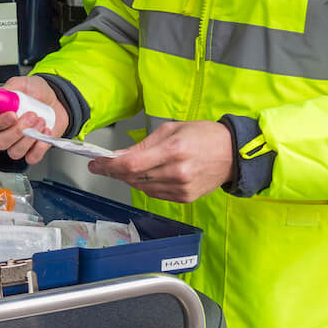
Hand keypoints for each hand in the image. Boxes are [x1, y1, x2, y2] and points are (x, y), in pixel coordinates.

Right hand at [0, 75, 69, 166]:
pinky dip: (40, 147)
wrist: (56, 101)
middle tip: (31, 116)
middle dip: (17, 131)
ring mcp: (19, 142)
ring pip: (15, 152)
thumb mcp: (23, 84)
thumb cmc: (37, 94)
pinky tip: (45, 132)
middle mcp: (6, 132)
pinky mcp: (33, 150)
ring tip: (41, 121)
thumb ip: (8, 89)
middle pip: (0, 142)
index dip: (0, 122)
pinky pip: (31, 157)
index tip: (13, 115)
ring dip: (30, 138)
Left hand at [87, 120, 233, 202]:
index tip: (95, 163)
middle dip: (114, 171)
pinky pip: (155, 194)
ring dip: (129, 178)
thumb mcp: (172, 129)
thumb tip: (118, 155)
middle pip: (133, 178)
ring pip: (142, 187)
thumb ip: (143, 144)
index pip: (131, 164)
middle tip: (103, 165)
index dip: (109, 166)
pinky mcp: (185, 198)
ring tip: (129, 167)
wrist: (232, 154)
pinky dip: (145, 185)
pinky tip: (148, 175)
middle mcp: (176, 172)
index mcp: (173, 150)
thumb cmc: (203, 135)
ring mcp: (181, 188)